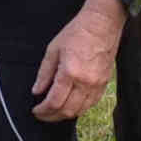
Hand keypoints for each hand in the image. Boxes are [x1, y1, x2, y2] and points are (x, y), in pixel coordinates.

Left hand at [31, 0, 126, 121]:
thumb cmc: (77, 33)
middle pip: (67, 111)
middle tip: (42, 114)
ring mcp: (97, 84)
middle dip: (52, 116)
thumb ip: (44, 73)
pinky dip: (79, 108)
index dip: (43, 111)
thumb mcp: (53, 49)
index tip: (36, 110)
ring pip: (80, 110)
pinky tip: (70, 105)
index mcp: (70, 73)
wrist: (102, 24)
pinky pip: (91, 104)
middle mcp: (85, 82)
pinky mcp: (104, 83)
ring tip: (54, 112)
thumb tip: (37, 91)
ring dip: (65, 115)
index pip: (54, 102)